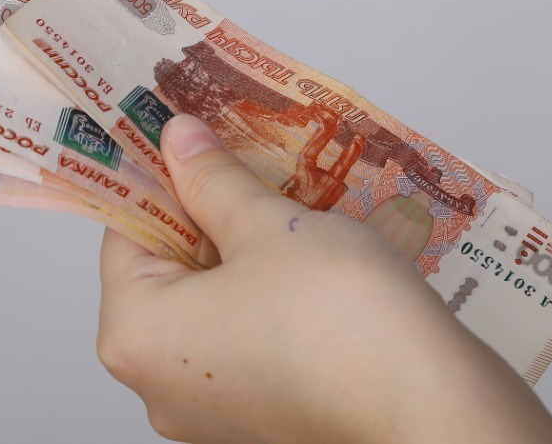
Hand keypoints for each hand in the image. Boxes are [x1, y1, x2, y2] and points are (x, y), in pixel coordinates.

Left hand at [97, 114, 551, 443]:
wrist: (425, 405)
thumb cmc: (340, 320)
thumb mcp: (270, 224)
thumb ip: (214, 178)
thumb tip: (179, 140)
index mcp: (136, 335)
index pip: (126, 231)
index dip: (165, 175)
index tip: (195, 136)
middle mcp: (159, 385)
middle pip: (171, 272)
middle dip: (215, 213)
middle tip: (256, 163)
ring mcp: (211, 410)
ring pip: (216, 305)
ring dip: (251, 253)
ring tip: (299, 208)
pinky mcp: (262, 418)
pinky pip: (251, 339)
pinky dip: (274, 298)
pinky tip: (319, 262)